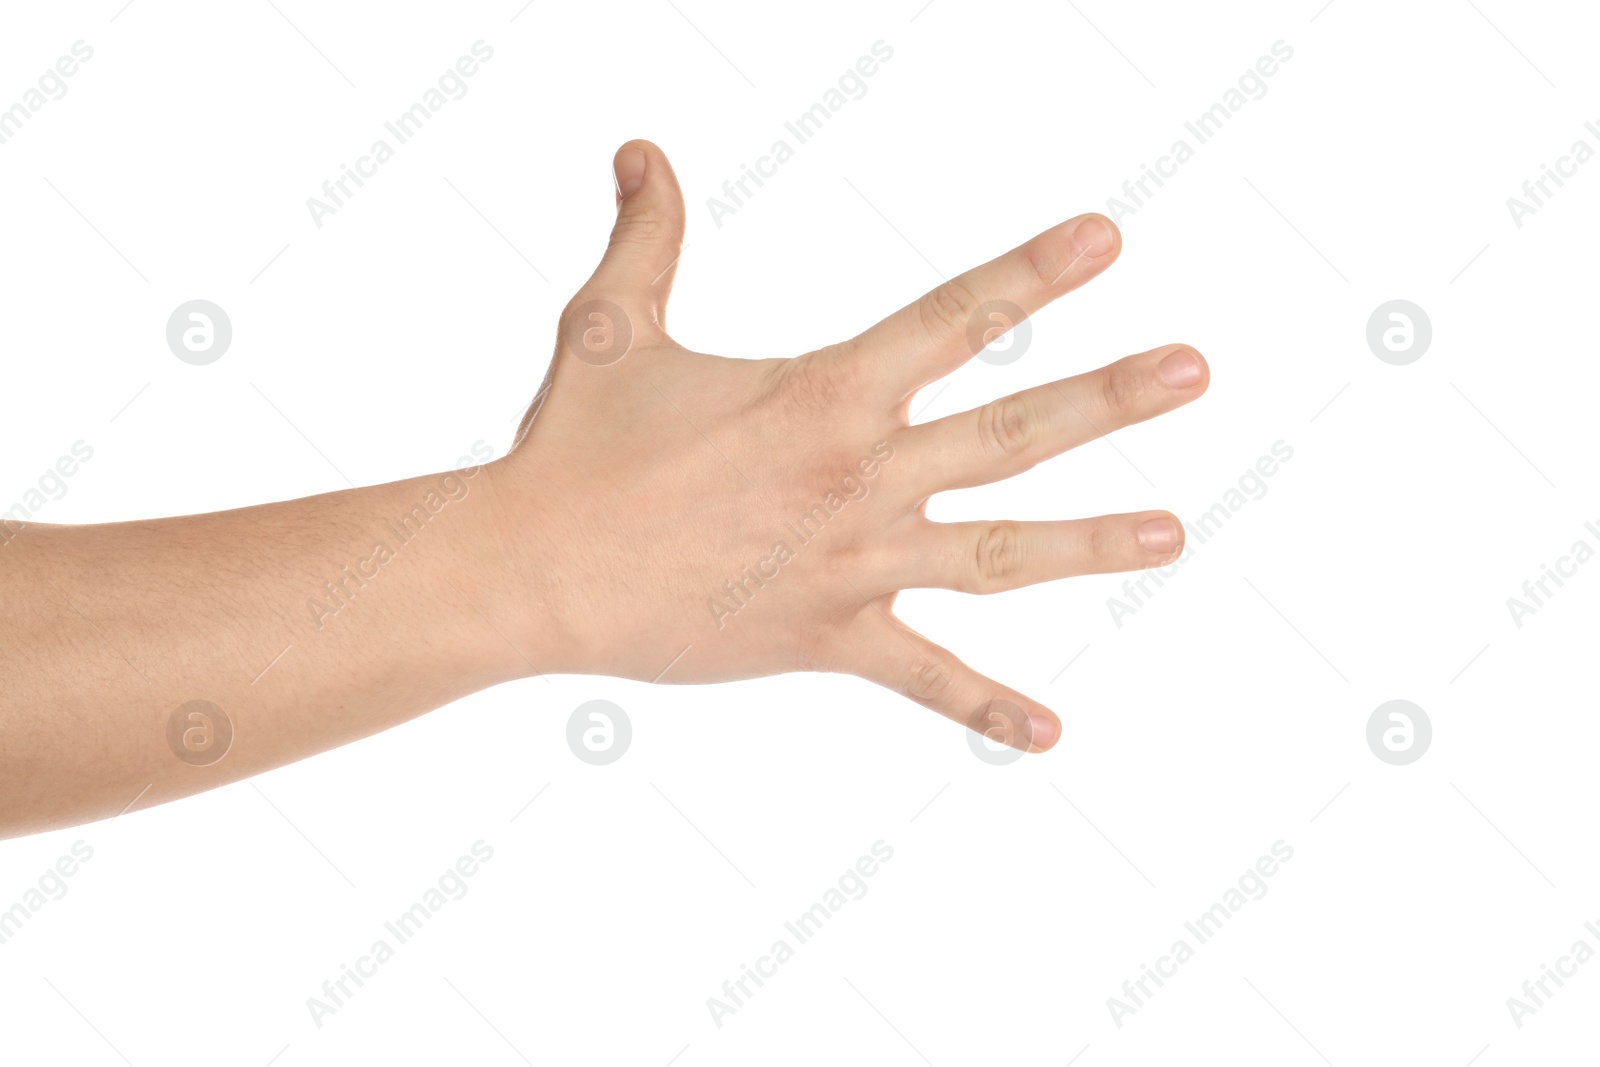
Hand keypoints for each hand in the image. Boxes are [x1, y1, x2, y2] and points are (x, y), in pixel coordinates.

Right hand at [491, 140, 1209, 752]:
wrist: (532, 571)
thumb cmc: (572, 446)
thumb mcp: (610, 324)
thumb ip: (648, 235)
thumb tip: (642, 150)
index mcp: (824, 394)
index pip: (953, 318)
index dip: (1033, 273)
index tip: (1107, 238)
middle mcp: (859, 475)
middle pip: (1011, 432)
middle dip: (1109, 397)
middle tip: (1195, 369)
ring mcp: (854, 563)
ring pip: (997, 553)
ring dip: (1089, 543)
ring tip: (1172, 532)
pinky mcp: (828, 637)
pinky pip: (923, 678)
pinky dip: (983, 706)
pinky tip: (1049, 730)